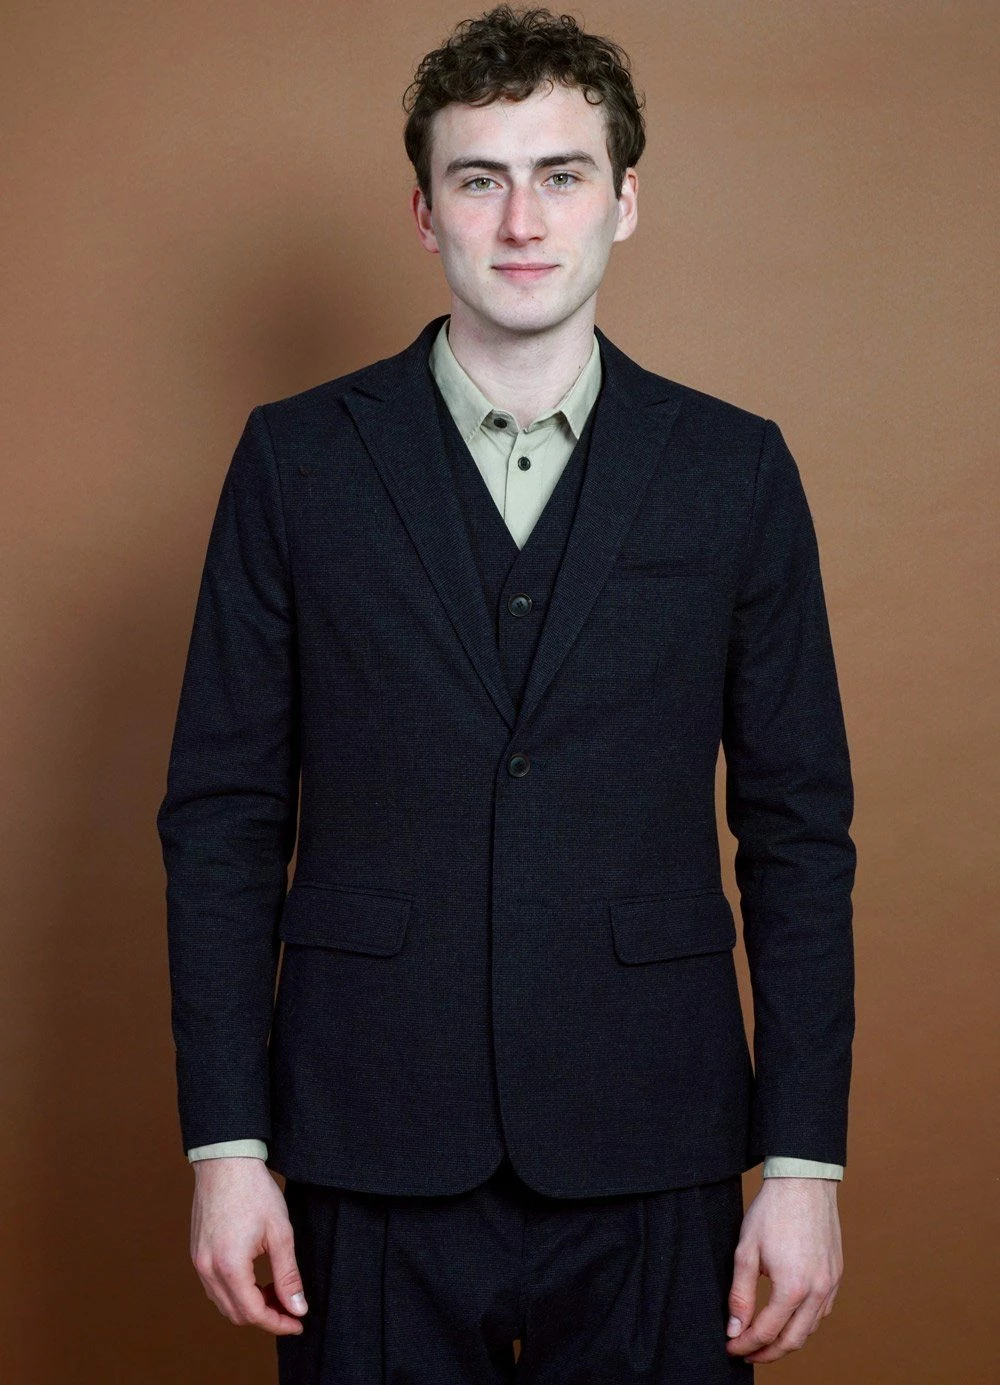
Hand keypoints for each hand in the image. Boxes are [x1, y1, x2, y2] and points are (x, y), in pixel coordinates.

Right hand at [190, 1156, 307, 1335]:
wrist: (226, 1162)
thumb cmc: (254, 1191)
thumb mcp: (280, 1233)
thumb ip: (288, 1275)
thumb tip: (298, 1308)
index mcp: (229, 1266)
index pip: (254, 1313)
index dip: (278, 1323)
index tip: (298, 1323)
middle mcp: (208, 1270)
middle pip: (237, 1314)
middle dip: (266, 1316)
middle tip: (291, 1307)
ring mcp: (199, 1262)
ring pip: (224, 1303)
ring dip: (250, 1305)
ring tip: (276, 1291)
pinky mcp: (197, 1253)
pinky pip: (215, 1287)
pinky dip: (236, 1291)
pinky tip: (256, 1279)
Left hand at [725, 1177, 842, 1364]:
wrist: (803, 1182)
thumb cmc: (772, 1212)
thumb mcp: (746, 1252)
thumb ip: (740, 1294)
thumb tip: (735, 1329)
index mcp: (792, 1288)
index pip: (766, 1332)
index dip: (745, 1344)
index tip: (731, 1348)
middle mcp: (817, 1292)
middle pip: (792, 1341)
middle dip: (767, 1353)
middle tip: (746, 1353)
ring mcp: (830, 1284)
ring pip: (810, 1329)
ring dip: (787, 1340)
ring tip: (765, 1339)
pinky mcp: (836, 1275)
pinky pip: (822, 1311)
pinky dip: (804, 1322)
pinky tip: (789, 1317)